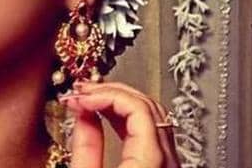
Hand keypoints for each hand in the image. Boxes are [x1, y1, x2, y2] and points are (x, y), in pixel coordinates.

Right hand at [58, 81, 179, 167]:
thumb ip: (85, 145)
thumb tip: (82, 111)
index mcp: (150, 163)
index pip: (137, 108)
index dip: (106, 94)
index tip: (81, 96)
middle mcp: (168, 163)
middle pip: (149, 107)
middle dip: (111, 93)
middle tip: (81, 91)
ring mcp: (170, 166)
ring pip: (153, 117)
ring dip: (119, 102)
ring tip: (89, 99)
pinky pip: (153, 133)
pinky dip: (128, 118)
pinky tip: (106, 114)